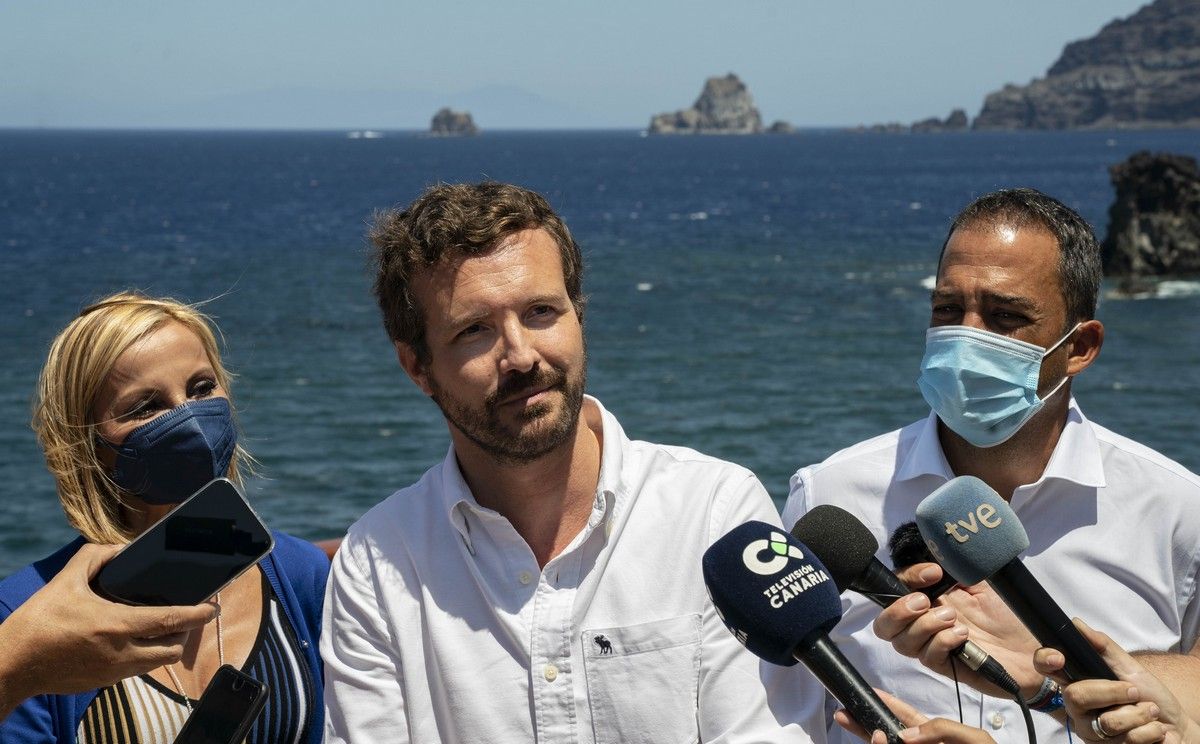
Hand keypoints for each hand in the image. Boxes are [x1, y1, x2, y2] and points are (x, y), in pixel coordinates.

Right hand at [0, 543, 216, 716]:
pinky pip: (135, 671)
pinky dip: (143, 656)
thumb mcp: (66, 581)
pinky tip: (134, 641)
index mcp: (115, 625)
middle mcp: (120, 653)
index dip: (197, 614)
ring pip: (156, 663)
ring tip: (163, 628)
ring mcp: (112, 672)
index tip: (213, 607)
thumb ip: (96, 557)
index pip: (170, 620)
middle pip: (173, 649)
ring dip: (165, 646)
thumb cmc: (39, 622)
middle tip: (186, 616)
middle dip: (185, 633)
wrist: (12, 664)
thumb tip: (121, 549)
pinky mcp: (102, 683)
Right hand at [834, 689, 995, 743]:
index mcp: (935, 736)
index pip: (903, 715)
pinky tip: (880, 742)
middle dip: (864, 724)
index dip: (884, 704)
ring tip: (872, 734)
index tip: (866, 693)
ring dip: (874, 741)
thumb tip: (905, 734)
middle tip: (843, 714)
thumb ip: (942, 728)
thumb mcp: (974, 738)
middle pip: (886, 734)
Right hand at [872, 562, 1042, 697]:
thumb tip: (936, 551)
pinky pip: (928, 657)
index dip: (906, 578)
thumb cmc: (1007, 613)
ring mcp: (934, 645)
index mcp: (929, 598)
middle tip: (924, 601)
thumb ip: (955, 567)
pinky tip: (962, 635)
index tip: (933, 572)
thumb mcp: (980, 581)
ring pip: (902, 642)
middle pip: (884, 625)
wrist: (1033, 647)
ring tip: (951, 618)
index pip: (896, 588)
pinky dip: (942, 642)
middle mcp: (925, 623)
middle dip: (897, 611)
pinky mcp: (948, 667)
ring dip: (924, 626)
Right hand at [1034, 619, 1196, 743]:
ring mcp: (1090, 731)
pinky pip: (1124, 741)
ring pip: (1106, 722)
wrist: (1175, 727)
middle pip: (1076, 696)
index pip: (1048, 668)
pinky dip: (1147, 731)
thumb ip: (1104, 647)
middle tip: (1135, 692)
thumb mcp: (1130, 668)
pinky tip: (1152, 730)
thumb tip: (1077, 623)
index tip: (1058, 658)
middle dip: (1113, 692)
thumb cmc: (1150, 696)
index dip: (1045, 660)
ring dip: (1139, 715)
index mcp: (1077, 682)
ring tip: (1150, 713)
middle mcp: (1077, 707)